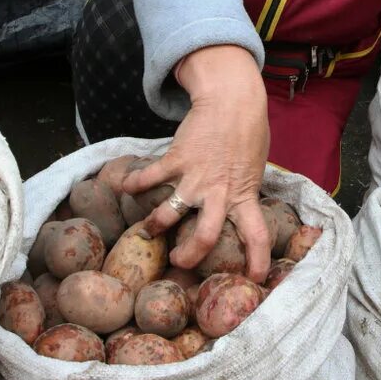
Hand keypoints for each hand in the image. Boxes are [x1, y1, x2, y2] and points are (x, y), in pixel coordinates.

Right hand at [122, 45, 271, 281]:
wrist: (232, 100)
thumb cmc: (247, 132)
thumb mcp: (254, 167)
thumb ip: (244, 188)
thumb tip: (241, 204)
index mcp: (244, 195)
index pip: (257, 235)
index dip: (257, 261)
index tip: (255, 279)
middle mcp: (219, 192)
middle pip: (204, 237)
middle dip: (188, 255)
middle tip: (179, 261)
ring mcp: (195, 177)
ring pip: (169, 214)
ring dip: (154, 225)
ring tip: (147, 230)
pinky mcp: (176, 159)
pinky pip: (149, 177)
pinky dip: (133, 183)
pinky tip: (123, 187)